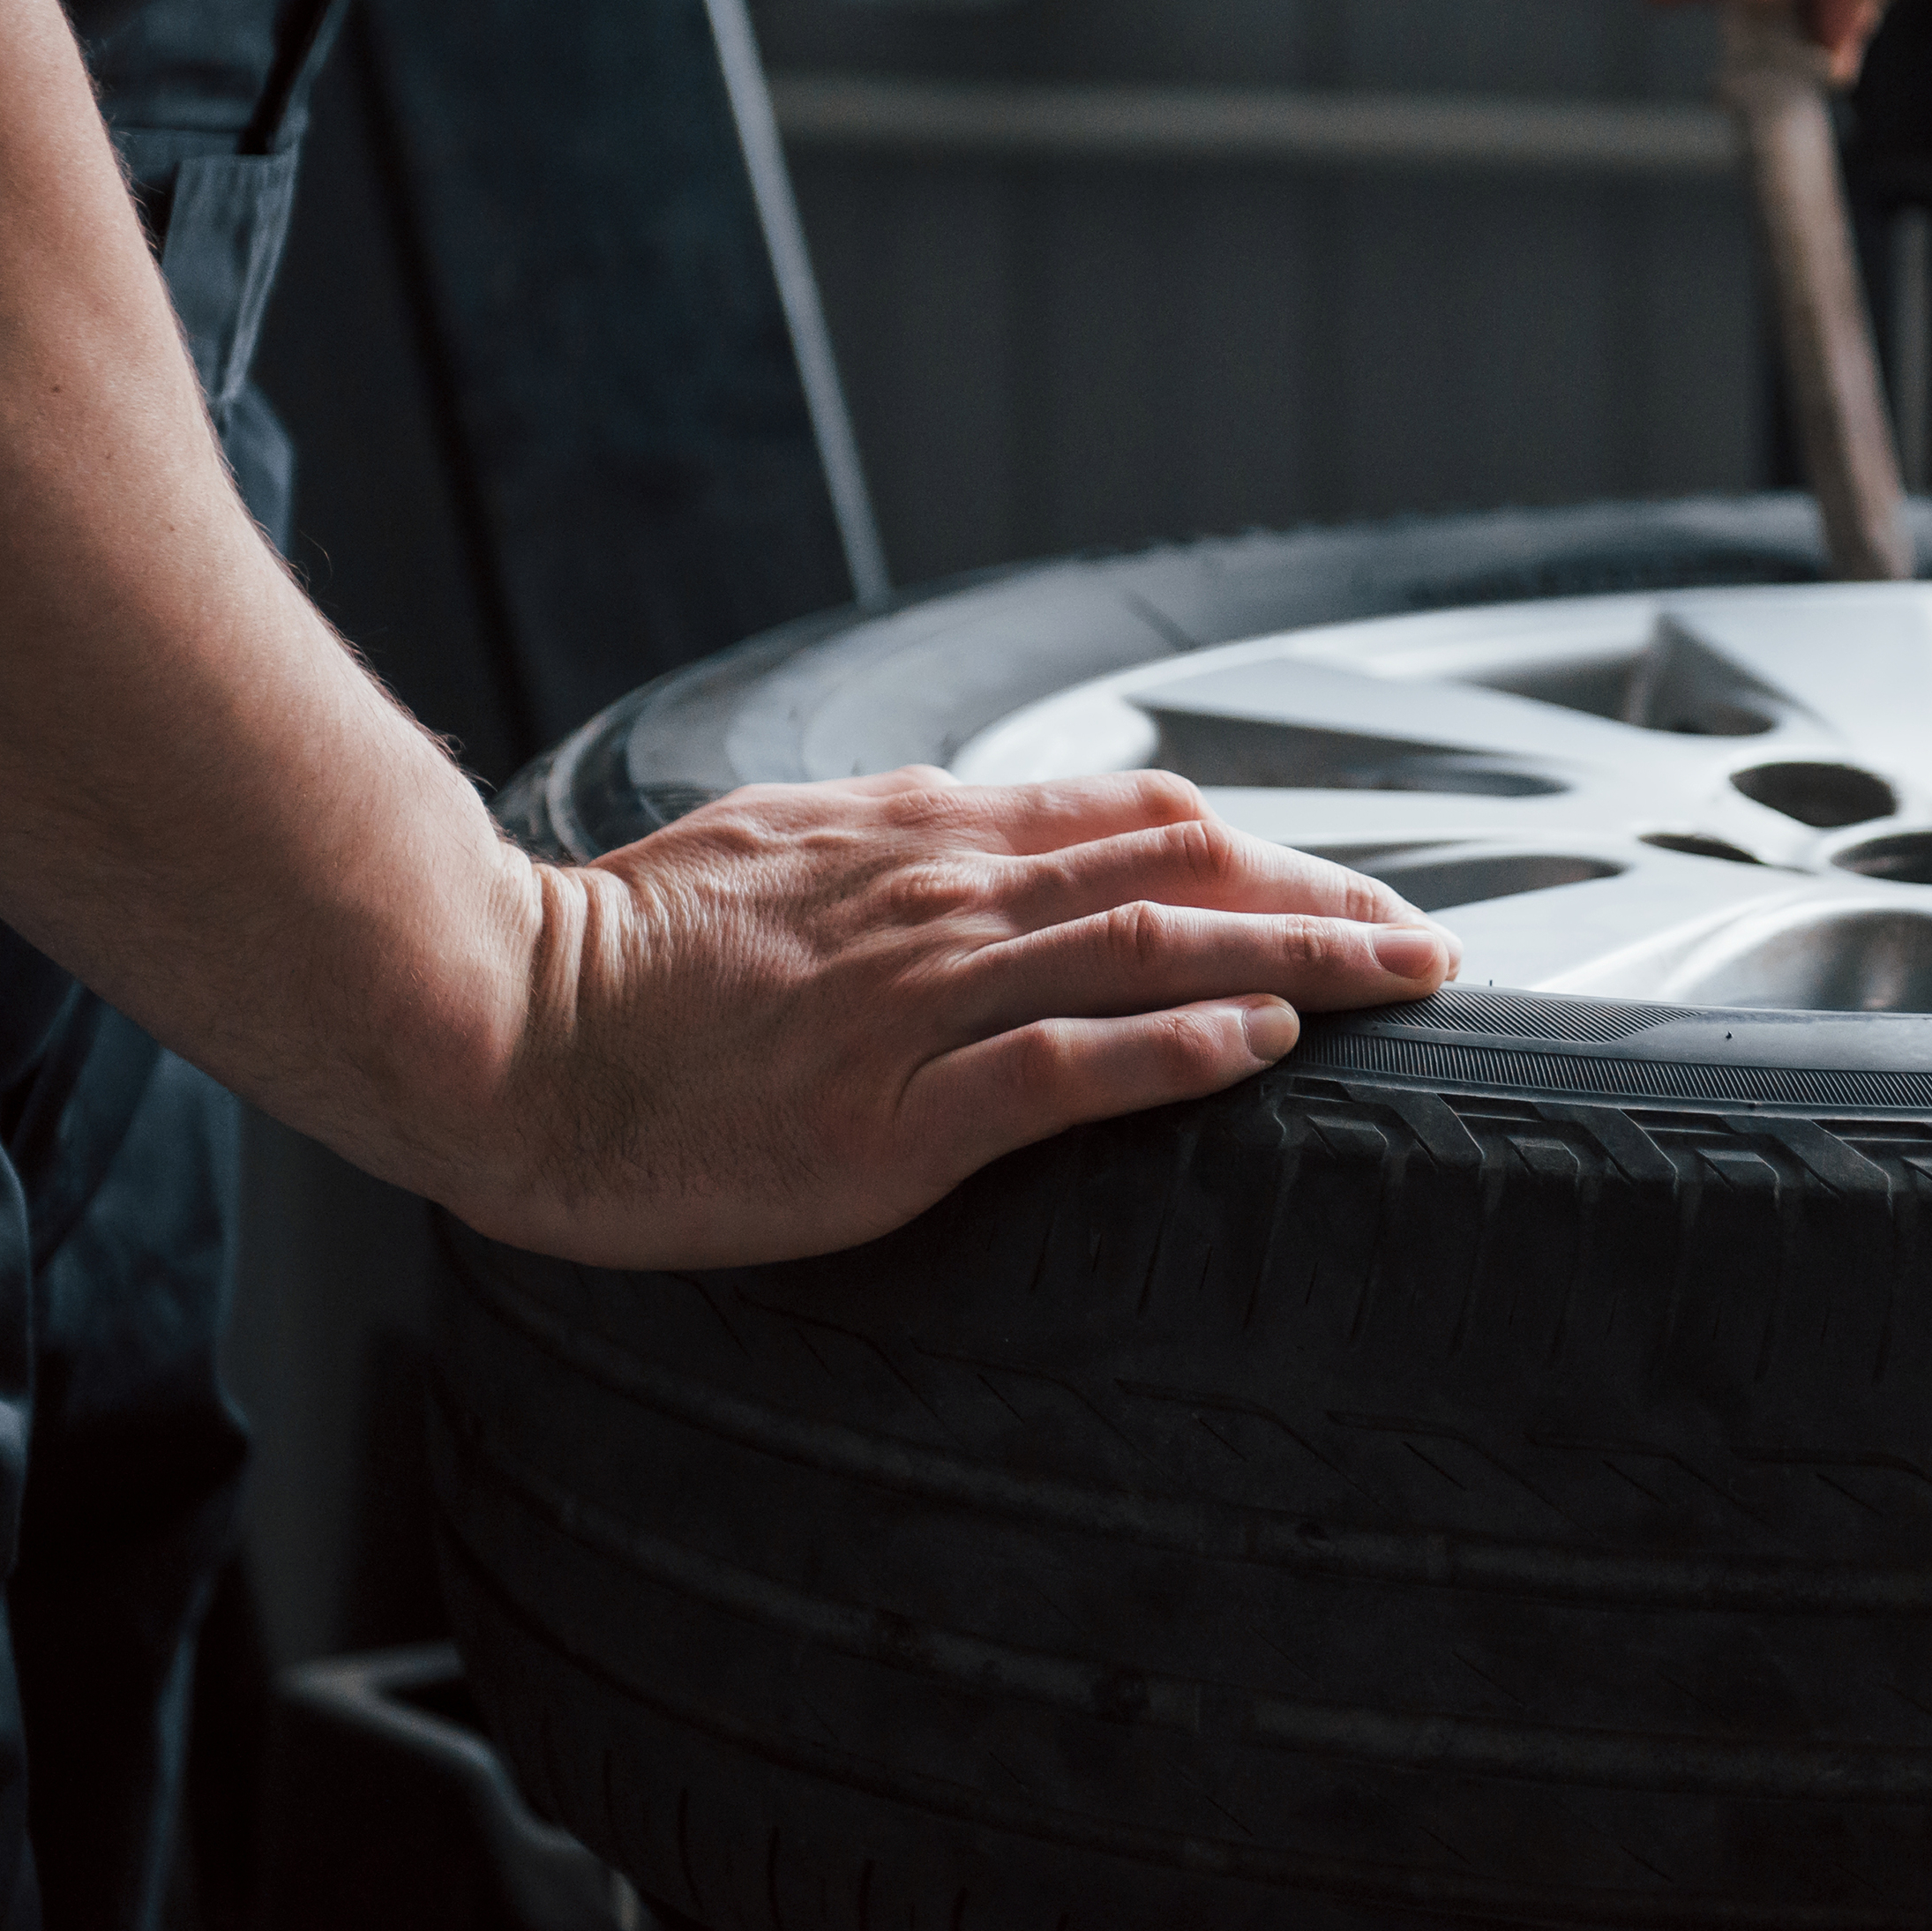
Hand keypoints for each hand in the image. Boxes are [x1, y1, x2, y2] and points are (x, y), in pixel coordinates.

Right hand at [444, 770, 1457, 1268]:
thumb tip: (986, 826)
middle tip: (1432, 940)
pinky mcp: (892, 1112)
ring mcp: (922, 1004)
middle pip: (1183, 870)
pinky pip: (1065, 1067)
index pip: (1138, 818)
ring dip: (1301, 959)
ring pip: (1154, 950)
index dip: (1264, 845)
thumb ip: (892, 840)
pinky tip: (1260, 1042)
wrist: (499, 1022)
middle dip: (1326, 898)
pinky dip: (1177, 1046)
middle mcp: (944, 901)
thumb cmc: (618, 952)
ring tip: (1404, 979)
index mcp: (919, 838)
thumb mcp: (776, 846)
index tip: (1347, 880)